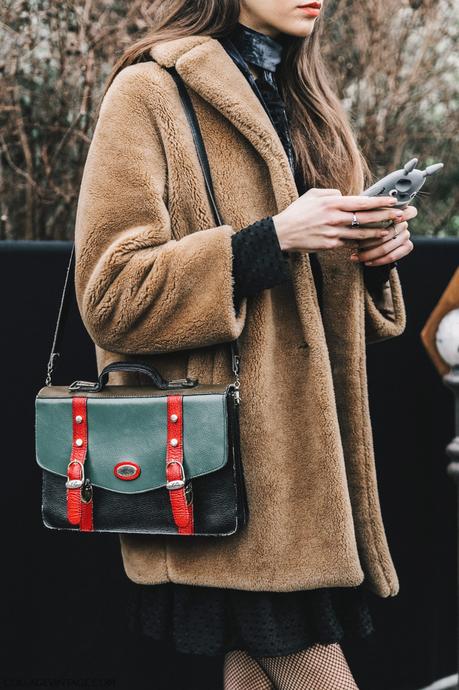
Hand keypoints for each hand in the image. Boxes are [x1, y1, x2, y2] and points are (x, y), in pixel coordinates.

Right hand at [272, 188, 404, 252]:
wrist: (282, 233)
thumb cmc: (296, 212)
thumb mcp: (312, 195)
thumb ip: (330, 193)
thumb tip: (344, 195)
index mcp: (332, 203)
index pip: (362, 201)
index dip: (379, 201)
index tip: (392, 200)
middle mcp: (335, 218)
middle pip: (366, 217)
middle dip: (385, 216)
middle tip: (400, 216)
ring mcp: (333, 233)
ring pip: (361, 234)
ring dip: (377, 232)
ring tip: (389, 231)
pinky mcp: (330, 245)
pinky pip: (349, 243)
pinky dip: (360, 243)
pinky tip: (369, 242)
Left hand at [349, 205, 416, 265]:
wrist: (364, 235)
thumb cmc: (361, 220)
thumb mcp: (362, 211)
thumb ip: (365, 207)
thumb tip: (354, 201)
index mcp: (398, 210)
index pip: (409, 211)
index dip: (404, 215)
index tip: (396, 218)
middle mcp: (404, 222)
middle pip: (392, 231)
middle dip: (372, 238)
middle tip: (356, 243)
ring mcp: (406, 235)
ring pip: (389, 245)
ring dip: (371, 252)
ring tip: (357, 255)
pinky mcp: (406, 247)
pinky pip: (393, 256)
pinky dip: (379, 261)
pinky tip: (366, 262)